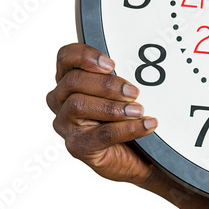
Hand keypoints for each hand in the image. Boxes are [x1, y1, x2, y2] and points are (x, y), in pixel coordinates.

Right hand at [47, 43, 157, 185]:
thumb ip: (119, 77)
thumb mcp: (122, 91)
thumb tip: (137, 66)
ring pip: (78, 105)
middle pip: (73, 81)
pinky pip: (100, 134)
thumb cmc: (125, 116)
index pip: (65, 58)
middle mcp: (61, 101)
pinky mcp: (77, 147)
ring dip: (113, 107)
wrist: (137, 153)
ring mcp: (66, 125)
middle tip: (133, 91)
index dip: (85, 56)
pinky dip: (128, 128)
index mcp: (70, 81)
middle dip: (107, 84)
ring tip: (138, 110)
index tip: (111, 64)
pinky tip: (147, 124)